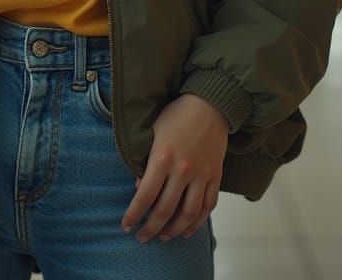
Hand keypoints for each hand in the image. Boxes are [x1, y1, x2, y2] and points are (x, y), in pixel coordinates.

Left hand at [120, 93, 227, 243]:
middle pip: (165, 210)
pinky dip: (198, 222)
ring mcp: (201, 174)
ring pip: (188, 214)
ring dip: (174, 230)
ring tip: (163, 237)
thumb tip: (140, 188)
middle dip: (151, 228)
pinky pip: (208, 206)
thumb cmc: (177, 115)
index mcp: (162, 157)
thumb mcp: (153, 131)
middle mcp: (182, 169)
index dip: (134, 214)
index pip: (145, 195)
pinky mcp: (215, 176)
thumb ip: (146, 160)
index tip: (126, 226)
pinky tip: (186, 230)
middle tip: (142, 237)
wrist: (209, 104)